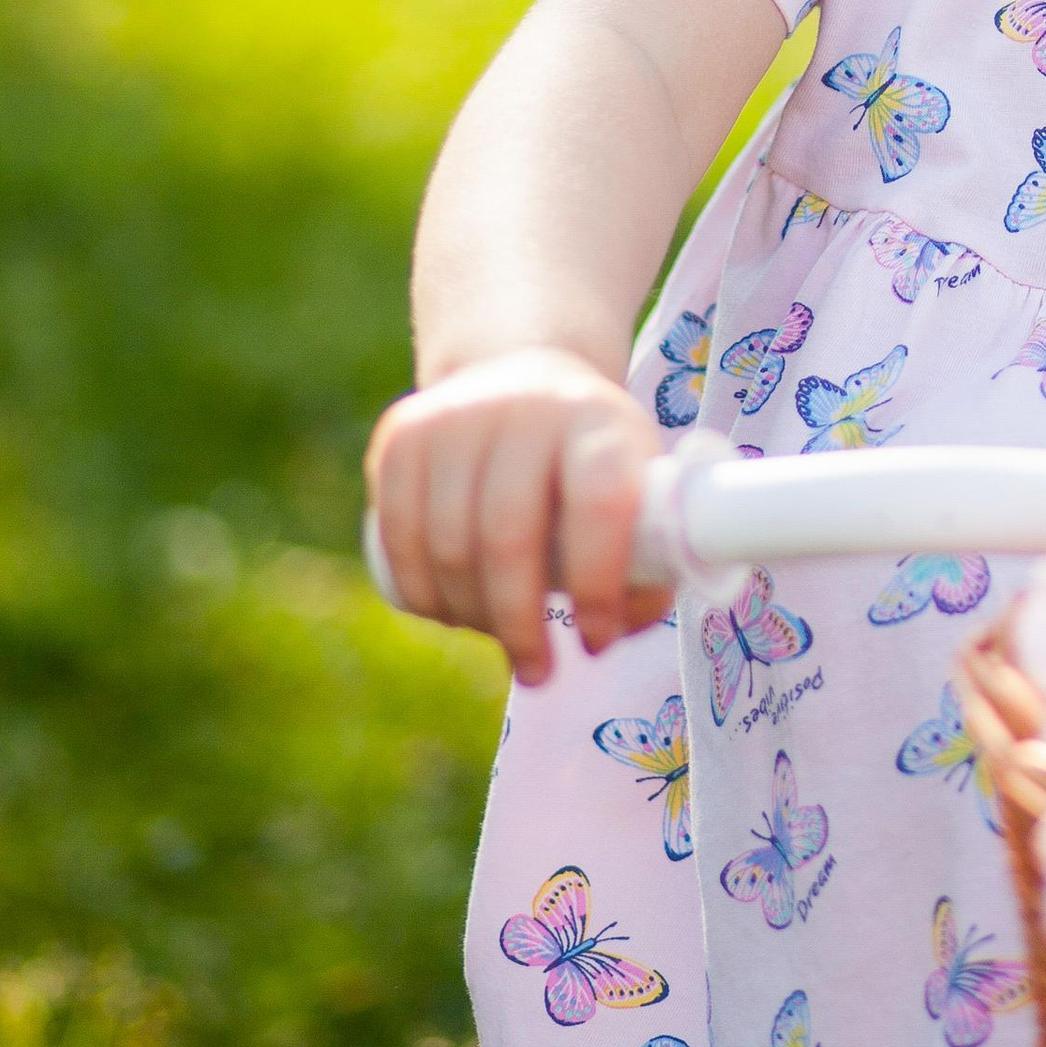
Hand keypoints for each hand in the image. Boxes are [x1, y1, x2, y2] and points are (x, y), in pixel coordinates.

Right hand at [366, 348, 670, 681]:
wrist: (521, 375)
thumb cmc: (590, 460)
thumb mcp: (637, 489)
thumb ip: (648, 563)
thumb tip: (618, 627)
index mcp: (598, 419)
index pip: (598, 503)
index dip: (596, 585)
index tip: (596, 642)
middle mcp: (525, 406)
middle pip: (507, 536)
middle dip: (520, 624)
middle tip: (538, 671)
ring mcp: (454, 414)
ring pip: (446, 545)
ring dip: (470, 616)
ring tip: (499, 635)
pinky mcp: (401, 434)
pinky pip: (397, 538)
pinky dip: (422, 594)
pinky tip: (450, 612)